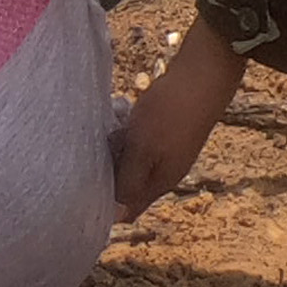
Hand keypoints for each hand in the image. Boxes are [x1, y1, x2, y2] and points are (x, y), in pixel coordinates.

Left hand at [111, 20, 247, 220]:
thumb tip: (118, 212)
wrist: (204, 74)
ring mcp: (168, 150)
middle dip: (108, 172)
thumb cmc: (171, 113)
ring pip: (131, 159)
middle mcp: (166, 170)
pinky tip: (122, 113)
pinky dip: (127, 132)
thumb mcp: (142, 150)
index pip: (130, 209)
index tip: (82, 196)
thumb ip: (129, 181)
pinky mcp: (167, 130)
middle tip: (94, 153)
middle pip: (128, 183)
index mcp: (161, 182)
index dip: (107, 208)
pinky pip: (139, 140)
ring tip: (111, 129)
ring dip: (116, 149)